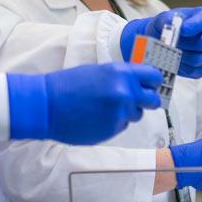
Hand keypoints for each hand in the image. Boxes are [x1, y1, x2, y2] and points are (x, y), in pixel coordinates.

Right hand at [6, 63, 161, 144]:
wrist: (46, 105)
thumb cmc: (66, 85)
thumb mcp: (97, 71)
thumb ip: (120, 77)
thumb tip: (137, 83)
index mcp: (121, 73)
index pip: (154, 76)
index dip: (154, 81)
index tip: (152, 84)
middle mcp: (125, 93)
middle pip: (153, 100)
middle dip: (145, 100)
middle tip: (135, 100)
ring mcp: (119, 114)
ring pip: (136, 115)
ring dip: (126, 112)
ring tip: (104, 107)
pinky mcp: (112, 130)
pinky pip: (121, 126)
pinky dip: (113, 123)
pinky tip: (96, 117)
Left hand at [120, 7, 201, 78]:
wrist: (166, 39)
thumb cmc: (168, 25)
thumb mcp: (163, 18)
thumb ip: (166, 19)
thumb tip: (170, 24)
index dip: (192, 27)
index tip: (181, 30)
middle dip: (183, 45)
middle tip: (172, 43)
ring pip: (199, 59)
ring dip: (182, 57)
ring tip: (172, 52)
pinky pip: (197, 71)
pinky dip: (184, 68)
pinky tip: (177, 60)